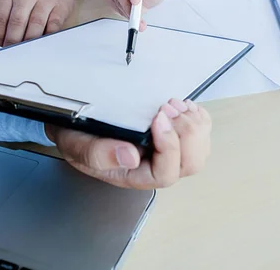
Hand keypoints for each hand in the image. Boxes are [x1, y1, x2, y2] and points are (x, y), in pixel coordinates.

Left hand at [0, 0, 73, 46]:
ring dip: (28, 41)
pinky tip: (40, 44)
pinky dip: (46, 37)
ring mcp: (45, 1)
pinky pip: (53, 26)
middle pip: (17, 22)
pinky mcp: (60, 8)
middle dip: (12, 41)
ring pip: (35, 25)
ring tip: (23, 52)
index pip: (0, 18)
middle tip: (9, 54)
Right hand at [47, 98, 211, 189]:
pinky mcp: (175, 134)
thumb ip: (99, 154)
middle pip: (190, 162)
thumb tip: (130, 156)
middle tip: (167, 108)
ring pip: (199, 148)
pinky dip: (198, 117)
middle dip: (185, 133)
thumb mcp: (78, 146)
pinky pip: (201, 132)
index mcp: (137, 175)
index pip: (165, 173)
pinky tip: (184, 106)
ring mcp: (169, 151)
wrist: (79, 123)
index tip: (157, 119)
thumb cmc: (80, 137)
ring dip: (192, 123)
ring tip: (172, 104)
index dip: (168, 146)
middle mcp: (157, 166)